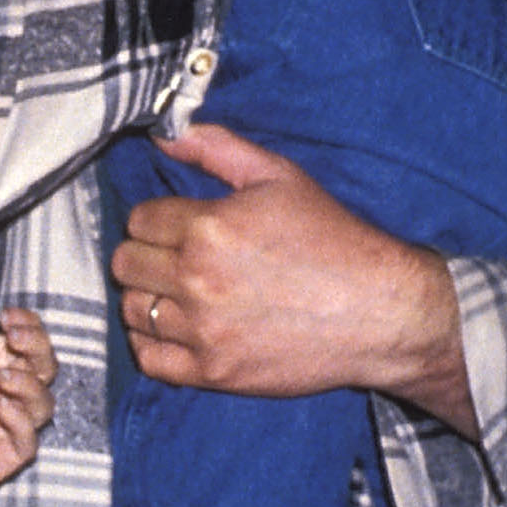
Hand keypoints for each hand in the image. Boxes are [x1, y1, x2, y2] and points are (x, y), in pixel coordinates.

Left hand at [0, 309, 56, 506]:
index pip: (15, 342)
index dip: (26, 325)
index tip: (10, 318)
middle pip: (39, 369)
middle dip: (39, 348)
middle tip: (15, 340)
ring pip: (42, 405)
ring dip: (33, 385)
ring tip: (1, 378)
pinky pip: (27, 445)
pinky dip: (25, 422)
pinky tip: (0, 408)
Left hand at [112, 124, 473, 428]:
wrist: (380, 310)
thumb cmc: (334, 238)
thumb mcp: (281, 177)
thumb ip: (217, 149)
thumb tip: (165, 134)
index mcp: (209, 228)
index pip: (139, 220)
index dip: (155, 219)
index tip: (177, 227)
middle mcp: (197, 280)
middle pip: (126, 264)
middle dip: (144, 255)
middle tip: (172, 258)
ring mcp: (203, 331)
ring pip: (131, 310)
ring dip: (146, 297)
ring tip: (175, 292)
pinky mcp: (213, 371)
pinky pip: (148, 359)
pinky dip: (151, 342)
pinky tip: (174, 329)